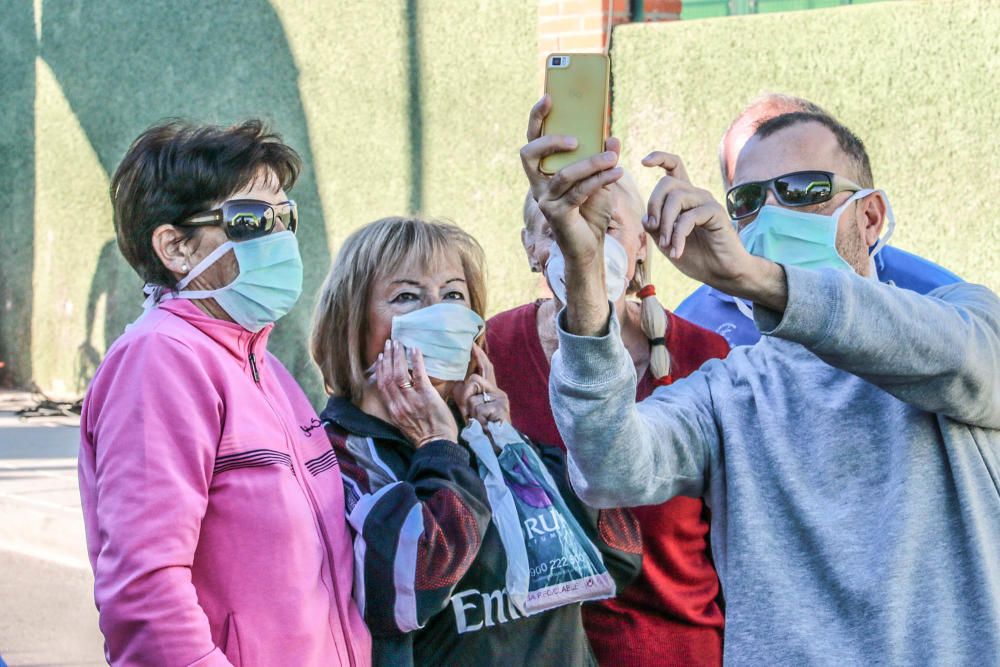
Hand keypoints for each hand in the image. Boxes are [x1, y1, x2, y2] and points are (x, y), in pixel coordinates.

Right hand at [375, 340, 457, 446]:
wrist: (438, 445)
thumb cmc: (425, 436)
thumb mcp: (405, 423)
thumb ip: (400, 408)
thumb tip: (400, 393)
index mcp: (393, 410)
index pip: (382, 385)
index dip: (380, 369)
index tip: (380, 357)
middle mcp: (399, 404)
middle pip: (388, 376)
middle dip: (388, 358)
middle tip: (389, 344)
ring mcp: (412, 399)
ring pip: (399, 373)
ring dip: (398, 356)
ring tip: (398, 343)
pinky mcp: (426, 396)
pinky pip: (418, 375)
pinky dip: (415, 361)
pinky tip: (414, 349)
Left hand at [452, 345, 510, 426]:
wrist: (498, 446)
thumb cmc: (483, 428)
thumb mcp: (472, 408)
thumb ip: (468, 395)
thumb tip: (459, 384)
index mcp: (493, 390)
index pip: (487, 368)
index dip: (479, 356)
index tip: (472, 345)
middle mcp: (499, 392)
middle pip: (475, 379)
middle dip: (466, 395)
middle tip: (468, 411)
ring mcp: (501, 399)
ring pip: (473, 396)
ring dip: (471, 411)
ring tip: (479, 422)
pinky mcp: (501, 407)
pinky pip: (478, 407)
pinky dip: (477, 418)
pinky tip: (484, 425)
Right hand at [520, 95, 623, 265]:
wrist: (591, 246)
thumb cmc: (591, 211)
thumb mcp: (600, 179)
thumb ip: (604, 159)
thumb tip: (612, 137)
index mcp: (544, 171)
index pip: (533, 140)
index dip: (536, 118)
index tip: (548, 97)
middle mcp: (538, 184)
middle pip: (529, 154)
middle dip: (549, 140)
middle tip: (575, 138)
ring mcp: (546, 200)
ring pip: (564, 174)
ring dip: (590, 163)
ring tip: (612, 158)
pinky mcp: (558, 215)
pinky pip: (579, 192)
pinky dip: (600, 179)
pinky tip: (616, 172)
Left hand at [642, 151, 758, 289]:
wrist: (721, 272)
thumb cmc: (695, 256)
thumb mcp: (666, 242)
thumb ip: (655, 227)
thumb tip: (645, 216)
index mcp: (684, 198)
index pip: (674, 166)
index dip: (659, 158)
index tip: (643, 162)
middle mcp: (696, 195)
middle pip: (666, 183)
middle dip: (653, 205)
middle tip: (652, 228)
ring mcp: (706, 202)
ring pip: (676, 198)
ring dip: (665, 224)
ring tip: (666, 245)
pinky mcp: (716, 213)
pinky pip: (689, 217)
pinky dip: (678, 236)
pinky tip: (676, 252)